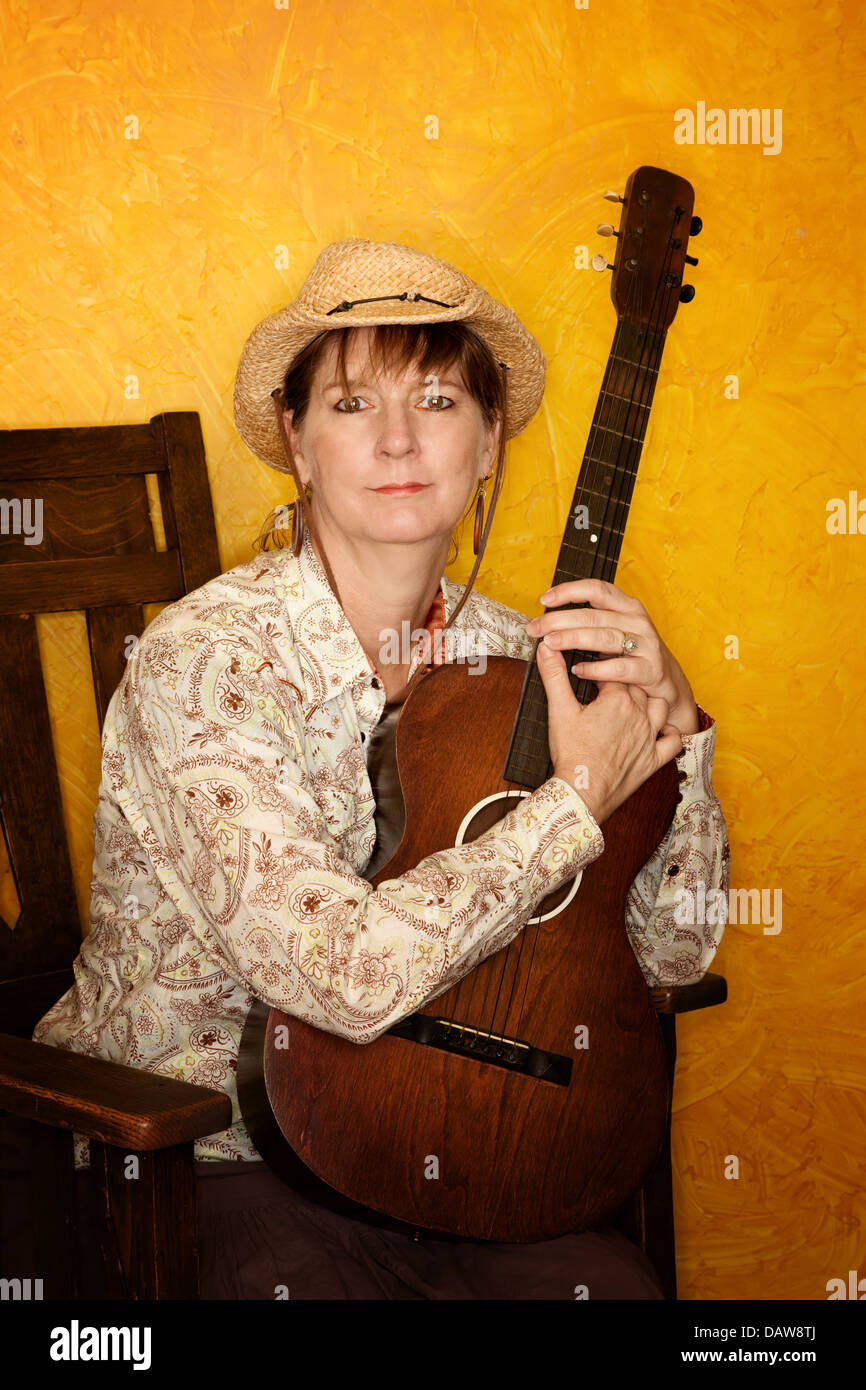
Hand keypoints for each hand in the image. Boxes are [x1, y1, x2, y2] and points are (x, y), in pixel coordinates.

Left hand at [525, 578, 698, 734]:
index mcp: (627, 606)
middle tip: (535, 629)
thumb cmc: (633, 655)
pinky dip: (596, 669)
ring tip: (551, 644)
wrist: (667, 685)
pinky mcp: (651, 670)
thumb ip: (589, 622)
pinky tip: (578, 670)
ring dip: (574, 639)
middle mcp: (638, 621)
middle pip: (593, 615)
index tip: (544, 599)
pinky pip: (620, 668)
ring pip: (605, 638)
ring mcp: (646, 644)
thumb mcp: (614, 631)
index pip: (596, 589)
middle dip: (559, 620)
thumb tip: (548, 619)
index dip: (569, 591)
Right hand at [534, 640, 682, 824]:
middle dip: (622, 685)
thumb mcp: (559, 710)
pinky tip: (659, 730)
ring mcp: (650, 738)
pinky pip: (673, 741)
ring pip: (659, 707)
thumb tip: (546, 647)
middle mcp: (640, 715)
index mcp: (618, 699)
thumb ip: (554, 675)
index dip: (602, 674)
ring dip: (648, 702)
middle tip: (604, 692)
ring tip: (631, 706)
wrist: (581, 792)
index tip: (591, 678)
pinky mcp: (654, 760)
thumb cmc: (570, 753)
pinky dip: (669, 733)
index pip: (615, 673)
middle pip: (637, 688)